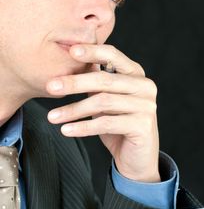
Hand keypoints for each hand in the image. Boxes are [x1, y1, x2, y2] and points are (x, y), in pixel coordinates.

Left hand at [47, 44, 159, 182]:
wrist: (138, 157)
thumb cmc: (118, 124)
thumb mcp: (106, 99)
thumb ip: (96, 82)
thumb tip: (70, 64)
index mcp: (136, 74)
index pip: (113, 55)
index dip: (92, 51)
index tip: (71, 51)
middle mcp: (144, 86)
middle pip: (105, 80)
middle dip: (75, 83)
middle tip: (51, 87)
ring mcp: (146, 105)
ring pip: (103, 102)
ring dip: (74, 110)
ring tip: (52, 116)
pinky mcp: (143, 125)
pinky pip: (106, 124)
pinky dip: (83, 127)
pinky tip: (66, 130)